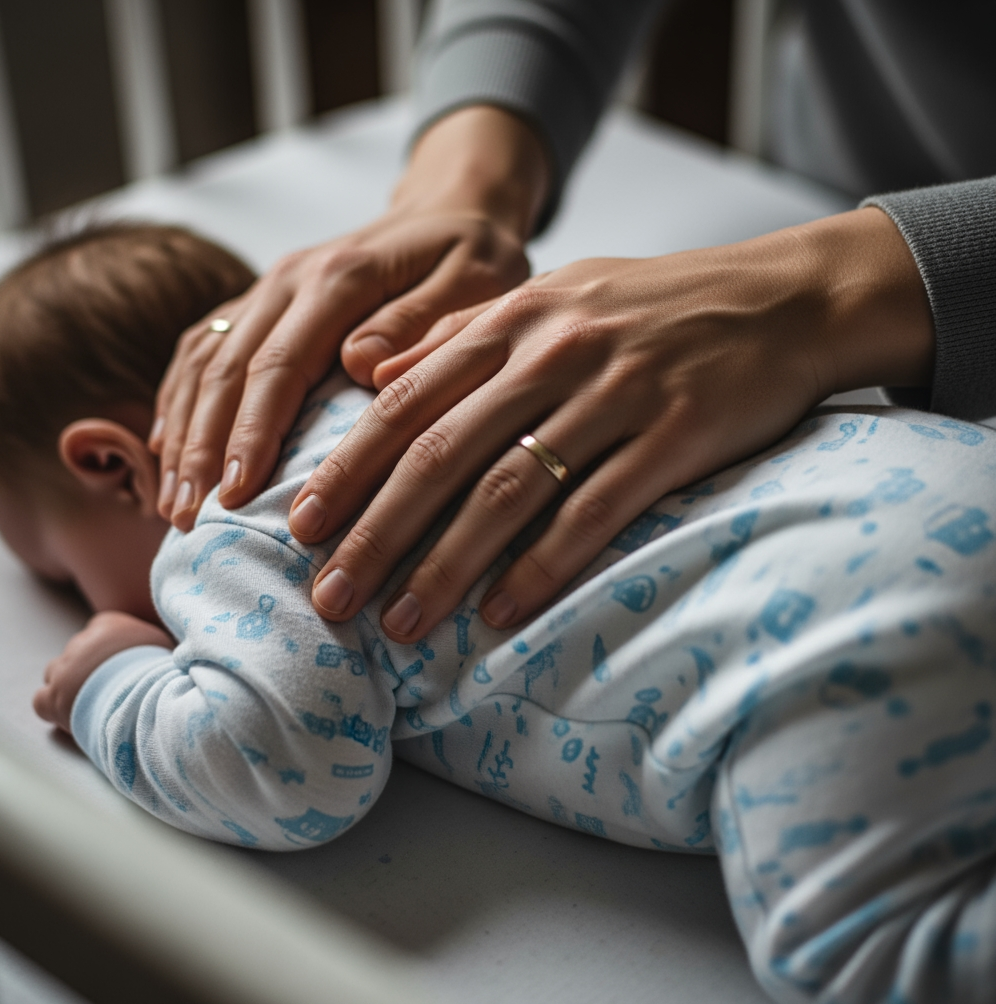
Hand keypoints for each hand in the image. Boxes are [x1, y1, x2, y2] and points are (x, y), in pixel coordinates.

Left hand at [34, 612, 173, 732]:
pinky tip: (70, 716)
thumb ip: (150, 642)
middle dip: (87, 668)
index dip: (106, 649)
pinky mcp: (53, 697)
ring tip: (89, 702)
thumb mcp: (163, 645)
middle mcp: (82, 641)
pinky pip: (42, 700)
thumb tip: (156, 648)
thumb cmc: (160, 670)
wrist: (145, 695)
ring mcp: (64, 669)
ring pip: (55, 673)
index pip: (98, 628)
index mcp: (109, 624)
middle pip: (77, 651)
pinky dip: (52, 707)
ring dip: (67, 685)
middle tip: (108, 686)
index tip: (118, 664)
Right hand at [151, 106, 549, 530]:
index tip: (236, 493)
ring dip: (182, 432)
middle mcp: (290, 279)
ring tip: (173, 504)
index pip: (280, 364)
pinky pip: (202, 349)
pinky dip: (179, 401)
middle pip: (226, 368)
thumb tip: (359, 365)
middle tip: (191, 517)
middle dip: (202, 447)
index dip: (252, 432)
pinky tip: (169, 452)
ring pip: (202, 361)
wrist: (451, 209)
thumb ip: (419, 322)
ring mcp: (269, 289)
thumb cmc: (474, 255)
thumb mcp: (474, 282)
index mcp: (339, 277)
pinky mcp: (263, 303)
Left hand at [288, 207, 933, 640]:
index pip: (407, 401)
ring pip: (509, 490)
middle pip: (441, 454)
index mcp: (514, 317)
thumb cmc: (653, 306)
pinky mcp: (677, 434)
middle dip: (376, 532)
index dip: (349, 468)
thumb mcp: (549, 297)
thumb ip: (458, 333)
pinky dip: (543, 565)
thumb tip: (369, 373)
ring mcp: (617, 393)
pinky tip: (502, 612)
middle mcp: (554, 351)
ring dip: (447, 565)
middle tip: (329, 597)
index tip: (301, 527)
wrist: (782, 298)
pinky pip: (595, 510)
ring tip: (401, 625)